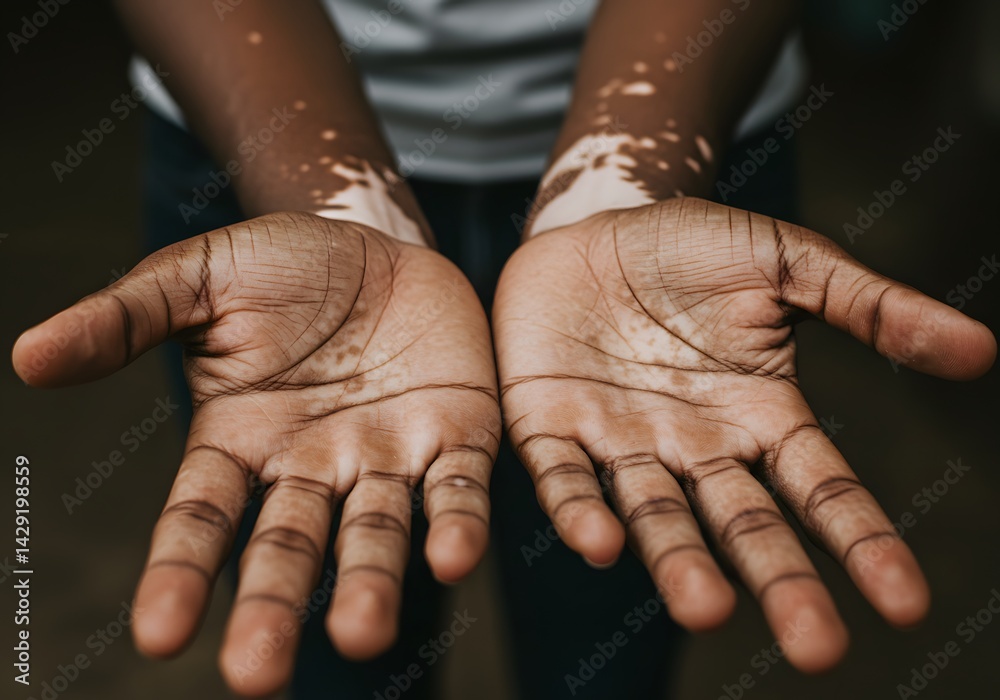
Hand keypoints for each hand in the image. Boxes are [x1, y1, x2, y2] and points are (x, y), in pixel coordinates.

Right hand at [12, 212, 499, 695]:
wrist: (374, 241)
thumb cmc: (281, 266)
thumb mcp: (197, 279)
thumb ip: (126, 319)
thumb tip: (29, 356)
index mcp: (240, 441)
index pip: (201, 518)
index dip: (179, 574)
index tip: (158, 634)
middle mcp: (312, 466)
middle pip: (288, 546)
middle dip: (274, 606)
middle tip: (256, 675)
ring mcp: (385, 457)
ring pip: (374, 534)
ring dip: (370, 585)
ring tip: (362, 636)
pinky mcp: (455, 436)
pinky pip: (457, 490)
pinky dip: (456, 525)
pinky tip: (453, 559)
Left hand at [493, 197, 994, 671]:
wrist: (595, 224)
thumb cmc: (690, 247)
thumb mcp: (787, 264)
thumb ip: (870, 308)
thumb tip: (983, 352)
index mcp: (760, 416)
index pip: (823, 492)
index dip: (863, 543)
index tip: (907, 605)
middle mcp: (695, 446)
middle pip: (744, 525)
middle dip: (778, 582)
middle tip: (817, 649)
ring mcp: (622, 442)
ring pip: (655, 516)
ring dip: (678, 563)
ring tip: (707, 609)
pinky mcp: (551, 427)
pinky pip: (565, 479)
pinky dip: (580, 511)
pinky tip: (600, 544)